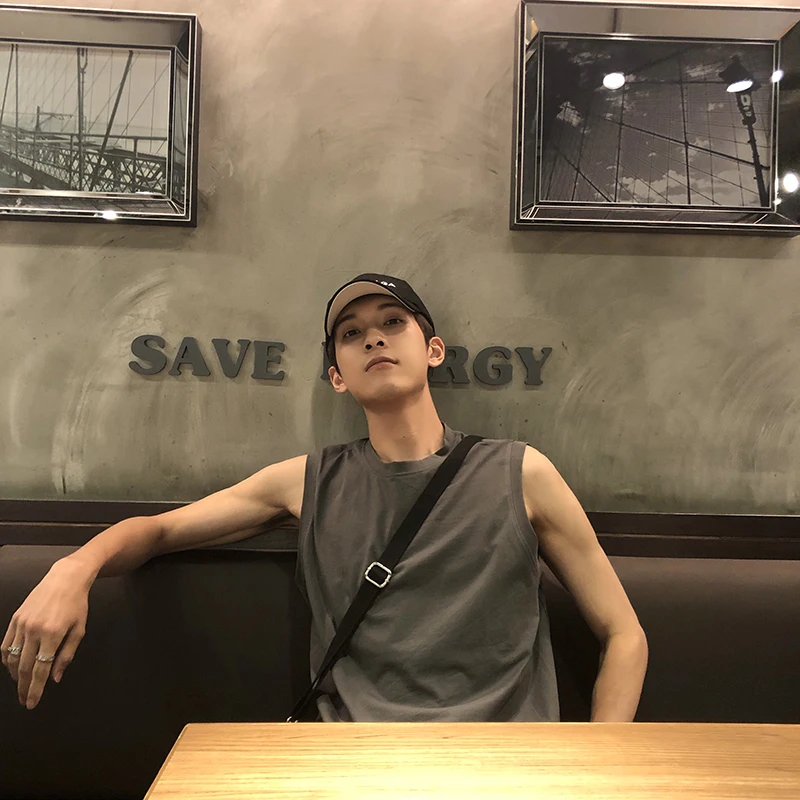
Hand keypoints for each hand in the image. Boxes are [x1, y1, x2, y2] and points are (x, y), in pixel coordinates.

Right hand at [1, 558, 91, 708]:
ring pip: (12, 658)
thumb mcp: (79, 629)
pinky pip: (5, 645)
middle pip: (24, 668)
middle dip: (23, 687)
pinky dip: (7, 660)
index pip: (40, 670)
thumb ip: (67, 655)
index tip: (32, 703)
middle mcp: (34, 631)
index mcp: (52, 635)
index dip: (35, 689)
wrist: (65, 579)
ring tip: (20, 685)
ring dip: (15, 676)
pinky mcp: (15, 619)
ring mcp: (22, 624)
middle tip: (24, 700)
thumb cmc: (77, 604)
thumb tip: (55, 678)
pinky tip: (12, 667)